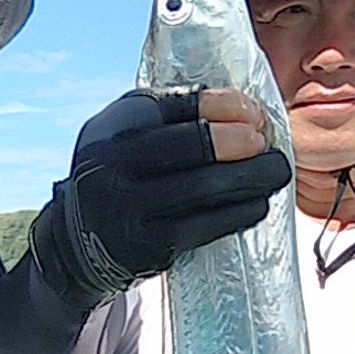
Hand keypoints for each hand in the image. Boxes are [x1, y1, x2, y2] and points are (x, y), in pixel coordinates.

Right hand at [30, 88, 290, 305]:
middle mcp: (114, 166)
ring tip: (276, 171)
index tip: (254, 113)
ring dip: (250, 178)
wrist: (78, 243)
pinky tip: (257, 203)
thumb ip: (168, 116)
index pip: (172, 107)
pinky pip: (205, 225)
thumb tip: (242, 108)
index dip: (221, 106)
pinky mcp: (149, 246)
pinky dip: (239, 212)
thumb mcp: (126, 135)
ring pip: (204, 189)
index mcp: (113, 129)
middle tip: (266, 142)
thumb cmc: (120, 177)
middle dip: (238, 142)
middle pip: (189, 146)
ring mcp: (130, 210)